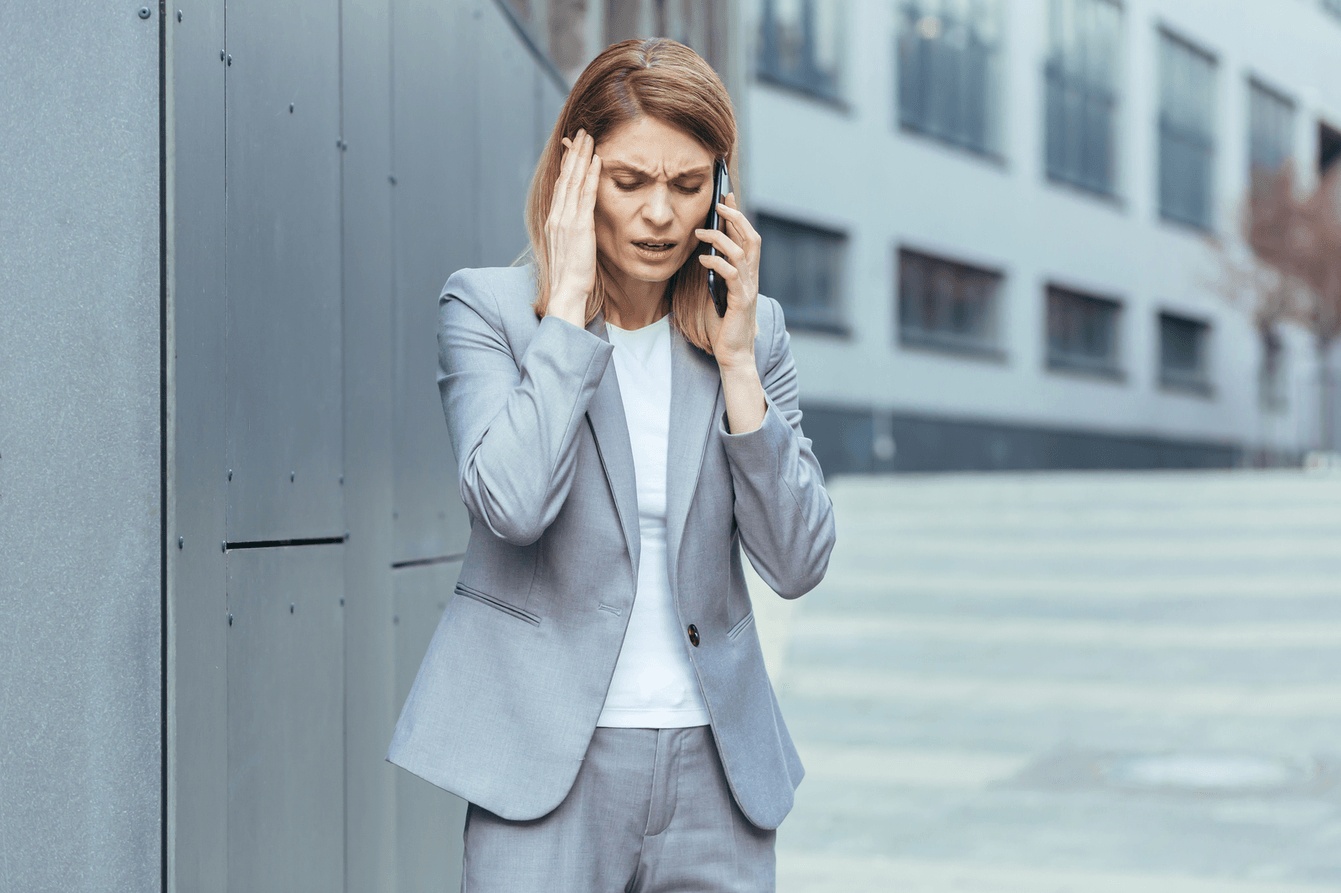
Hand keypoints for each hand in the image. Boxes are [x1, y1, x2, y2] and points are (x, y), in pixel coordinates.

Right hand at [545, 129, 600, 326]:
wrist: (566, 292)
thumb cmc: (570, 276)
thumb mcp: (570, 249)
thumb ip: (573, 233)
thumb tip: (580, 225)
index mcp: (554, 221)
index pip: (560, 186)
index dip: (567, 165)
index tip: (573, 149)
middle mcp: (557, 216)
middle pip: (565, 177)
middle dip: (573, 153)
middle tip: (581, 134)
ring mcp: (566, 220)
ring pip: (573, 181)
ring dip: (581, 157)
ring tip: (588, 138)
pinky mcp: (579, 226)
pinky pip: (585, 195)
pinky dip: (590, 176)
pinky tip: (596, 161)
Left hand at [695, 192, 759, 368]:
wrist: (734, 353)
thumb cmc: (723, 325)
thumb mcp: (718, 292)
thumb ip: (716, 273)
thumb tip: (702, 252)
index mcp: (747, 274)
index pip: (746, 237)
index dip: (739, 215)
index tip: (727, 196)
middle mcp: (752, 277)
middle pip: (751, 238)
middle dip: (736, 217)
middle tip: (719, 203)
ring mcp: (748, 289)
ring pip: (740, 252)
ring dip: (720, 238)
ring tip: (700, 232)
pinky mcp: (740, 301)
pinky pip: (731, 274)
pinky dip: (716, 263)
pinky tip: (702, 260)